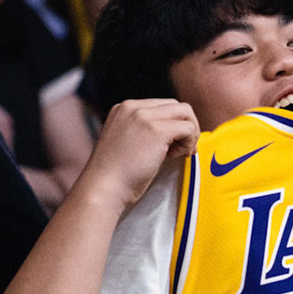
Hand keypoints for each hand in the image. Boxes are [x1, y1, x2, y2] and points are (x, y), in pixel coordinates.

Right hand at [73, 98, 199, 214]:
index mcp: (124, 108)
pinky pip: (188, 127)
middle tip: (179, 151)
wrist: (104, 188)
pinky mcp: (157, 130)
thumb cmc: (115, 175)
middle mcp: (133, 107)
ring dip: (189, 134)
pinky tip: (175, 157)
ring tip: (177, 154)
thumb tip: (174, 133)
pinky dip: (189, 143)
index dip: (172, 125)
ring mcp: (144, 116)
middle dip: (184, 127)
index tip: (171, 147)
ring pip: (185, 112)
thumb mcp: (126, 141)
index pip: (161, 106)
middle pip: (175, 105)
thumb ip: (144, 131)